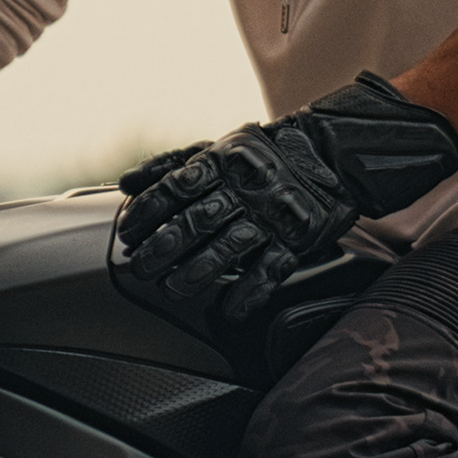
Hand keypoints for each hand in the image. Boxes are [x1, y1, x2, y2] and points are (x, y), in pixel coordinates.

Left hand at [112, 73, 457, 366]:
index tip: (128, 231)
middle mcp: (246, 187)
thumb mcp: (221, 148)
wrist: (332, 154)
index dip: (148, 210)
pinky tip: (230, 308)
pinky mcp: (297, 238)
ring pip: (229, 248)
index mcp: (224, 161)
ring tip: (174, 289)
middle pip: (197, 221)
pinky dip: (249, 292)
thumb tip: (126, 183)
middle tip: (141, 267)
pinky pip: (270, 269)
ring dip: (197, 273)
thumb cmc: (266, 155)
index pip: (176, 186)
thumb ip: (173, 165)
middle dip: (164, 247)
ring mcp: (272, 215)